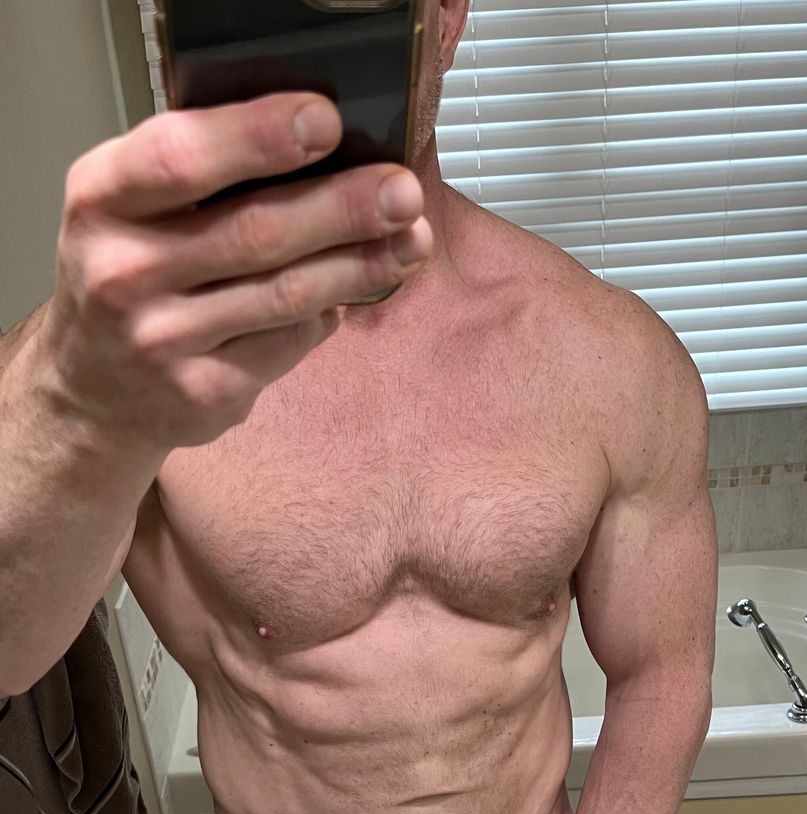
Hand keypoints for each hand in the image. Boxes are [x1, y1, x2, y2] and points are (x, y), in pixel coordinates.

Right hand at [37, 93, 431, 451]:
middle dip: (341, 209)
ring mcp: (163, 342)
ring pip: (282, 295)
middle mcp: (123, 273)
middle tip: (401, 193)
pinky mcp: (204, 395)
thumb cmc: (130, 271)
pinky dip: (326, 315)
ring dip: (357, 266)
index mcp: (103, 200)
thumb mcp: (132, 205)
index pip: (183, 159)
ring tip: (410, 242)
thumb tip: (318, 146)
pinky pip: (287, 345)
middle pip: (253, 233)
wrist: (95, 388)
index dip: (259, 138)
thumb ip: (198, 171)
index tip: (326, 122)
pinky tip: (351, 293)